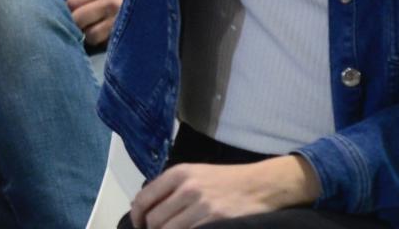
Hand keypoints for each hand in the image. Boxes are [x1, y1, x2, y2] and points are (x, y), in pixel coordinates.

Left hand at [67, 0, 128, 46]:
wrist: (165, 4)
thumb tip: (67, 10)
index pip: (72, 1)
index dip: (70, 10)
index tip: (75, 14)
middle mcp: (112, 1)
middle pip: (77, 18)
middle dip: (77, 25)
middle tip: (85, 26)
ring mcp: (120, 20)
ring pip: (90, 36)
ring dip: (91, 37)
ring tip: (101, 32)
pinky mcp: (126, 36)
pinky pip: (104, 44)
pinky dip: (103, 44)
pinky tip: (111, 38)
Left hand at [130, 157, 319, 228]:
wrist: (261, 185)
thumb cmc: (226, 180)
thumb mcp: (196, 174)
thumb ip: (172, 188)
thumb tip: (147, 208)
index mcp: (178, 174)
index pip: (143, 199)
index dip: (137, 217)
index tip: (140, 226)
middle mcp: (187, 188)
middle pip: (154, 219)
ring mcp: (202, 206)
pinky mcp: (216, 221)